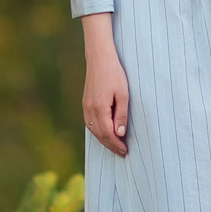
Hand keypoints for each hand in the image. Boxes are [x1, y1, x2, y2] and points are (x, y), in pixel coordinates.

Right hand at [81, 13, 130, 157]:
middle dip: (111, 145)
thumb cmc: (115, 74)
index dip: (116, 144)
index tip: (125, 151)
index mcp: (99, 108)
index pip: (107, 133)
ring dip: (104, 140)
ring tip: (115, 146)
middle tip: (122, 152)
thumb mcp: (123, 94)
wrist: (99, 58)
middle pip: (99, 134)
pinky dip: (97, 132)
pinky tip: (104, 134)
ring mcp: (85, 106)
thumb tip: (120, 133)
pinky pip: (90, 123)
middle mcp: (89, 109)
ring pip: (93, 130)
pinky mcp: (85, 103)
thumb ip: (121, 115)